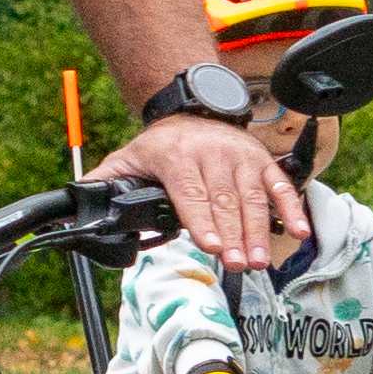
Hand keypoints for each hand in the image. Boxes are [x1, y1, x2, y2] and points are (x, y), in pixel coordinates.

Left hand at [100, 112, 305, 270]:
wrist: (194, 108)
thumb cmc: (161, 145)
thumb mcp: (128, 157)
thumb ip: (104, 182)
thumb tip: (73, 205)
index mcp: (177, 158)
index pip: (190, 195)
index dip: (201, 222)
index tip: (211, 245)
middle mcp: (212, 155)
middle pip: (224, 202)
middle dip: (233, 236)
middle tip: (239, 264)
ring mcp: (240, 158)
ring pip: (252, 198)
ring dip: (259, 232)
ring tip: (260, 261)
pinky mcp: (261, 162)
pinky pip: (280, 186)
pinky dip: (292, 209)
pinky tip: (299, 232)